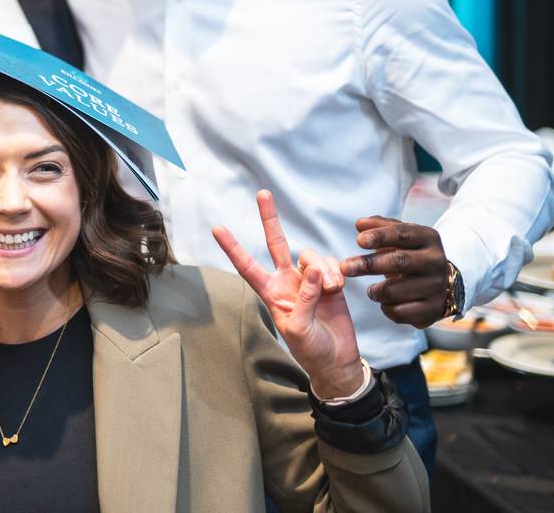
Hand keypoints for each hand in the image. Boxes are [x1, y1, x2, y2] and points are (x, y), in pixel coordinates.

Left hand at [213, 190, 365, 398]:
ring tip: (329, 289)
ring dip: (322, 268)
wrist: (337, 359)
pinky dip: (335, 273)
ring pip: (310, 255)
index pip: (247, 266)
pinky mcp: (329, 280)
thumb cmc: (310, 349)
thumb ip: (303, 300)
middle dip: (270, 218)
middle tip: (262, 193)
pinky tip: (337, 289)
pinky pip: (330, 263)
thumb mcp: (298, 330)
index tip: (217, 228)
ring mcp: (308, 279)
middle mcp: (286, 281)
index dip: (232, 247)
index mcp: (270, 292)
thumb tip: (313, 270)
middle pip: (276, 243)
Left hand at [340, 216, 448, 327]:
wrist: (442, 284)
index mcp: (428, 238)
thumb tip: (360, 224)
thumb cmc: (411, 254)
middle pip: (399, 262)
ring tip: (371, 290)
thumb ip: (379, 227)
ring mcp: (436, 287)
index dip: (380, 236)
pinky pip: (399, 312)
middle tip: (345, 267)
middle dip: (369, 264)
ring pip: (394, 291)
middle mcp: (436, 262)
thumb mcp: (400, 236)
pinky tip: (386, 302)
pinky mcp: (433, 310)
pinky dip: (385, 308)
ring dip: (375, 291)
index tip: (359, 240)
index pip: (402, 234)